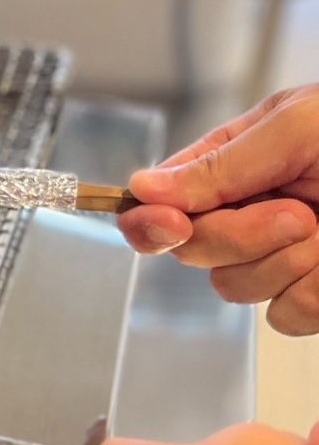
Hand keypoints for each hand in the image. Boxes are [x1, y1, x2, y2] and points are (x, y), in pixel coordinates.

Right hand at [118, 86, 318, 332]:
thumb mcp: (299, 128)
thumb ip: (221, 162)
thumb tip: (143, 187)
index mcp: (237, 161)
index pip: (162, 199)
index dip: (152, 219)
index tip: (169, 224)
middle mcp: (250, 210)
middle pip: (191, 249)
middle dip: (241, 237)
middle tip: (298, 214)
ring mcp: (281, 256)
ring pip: (234, 286)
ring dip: (286, 263)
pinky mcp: (312, 293)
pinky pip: (285, 316)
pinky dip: (315, 294)